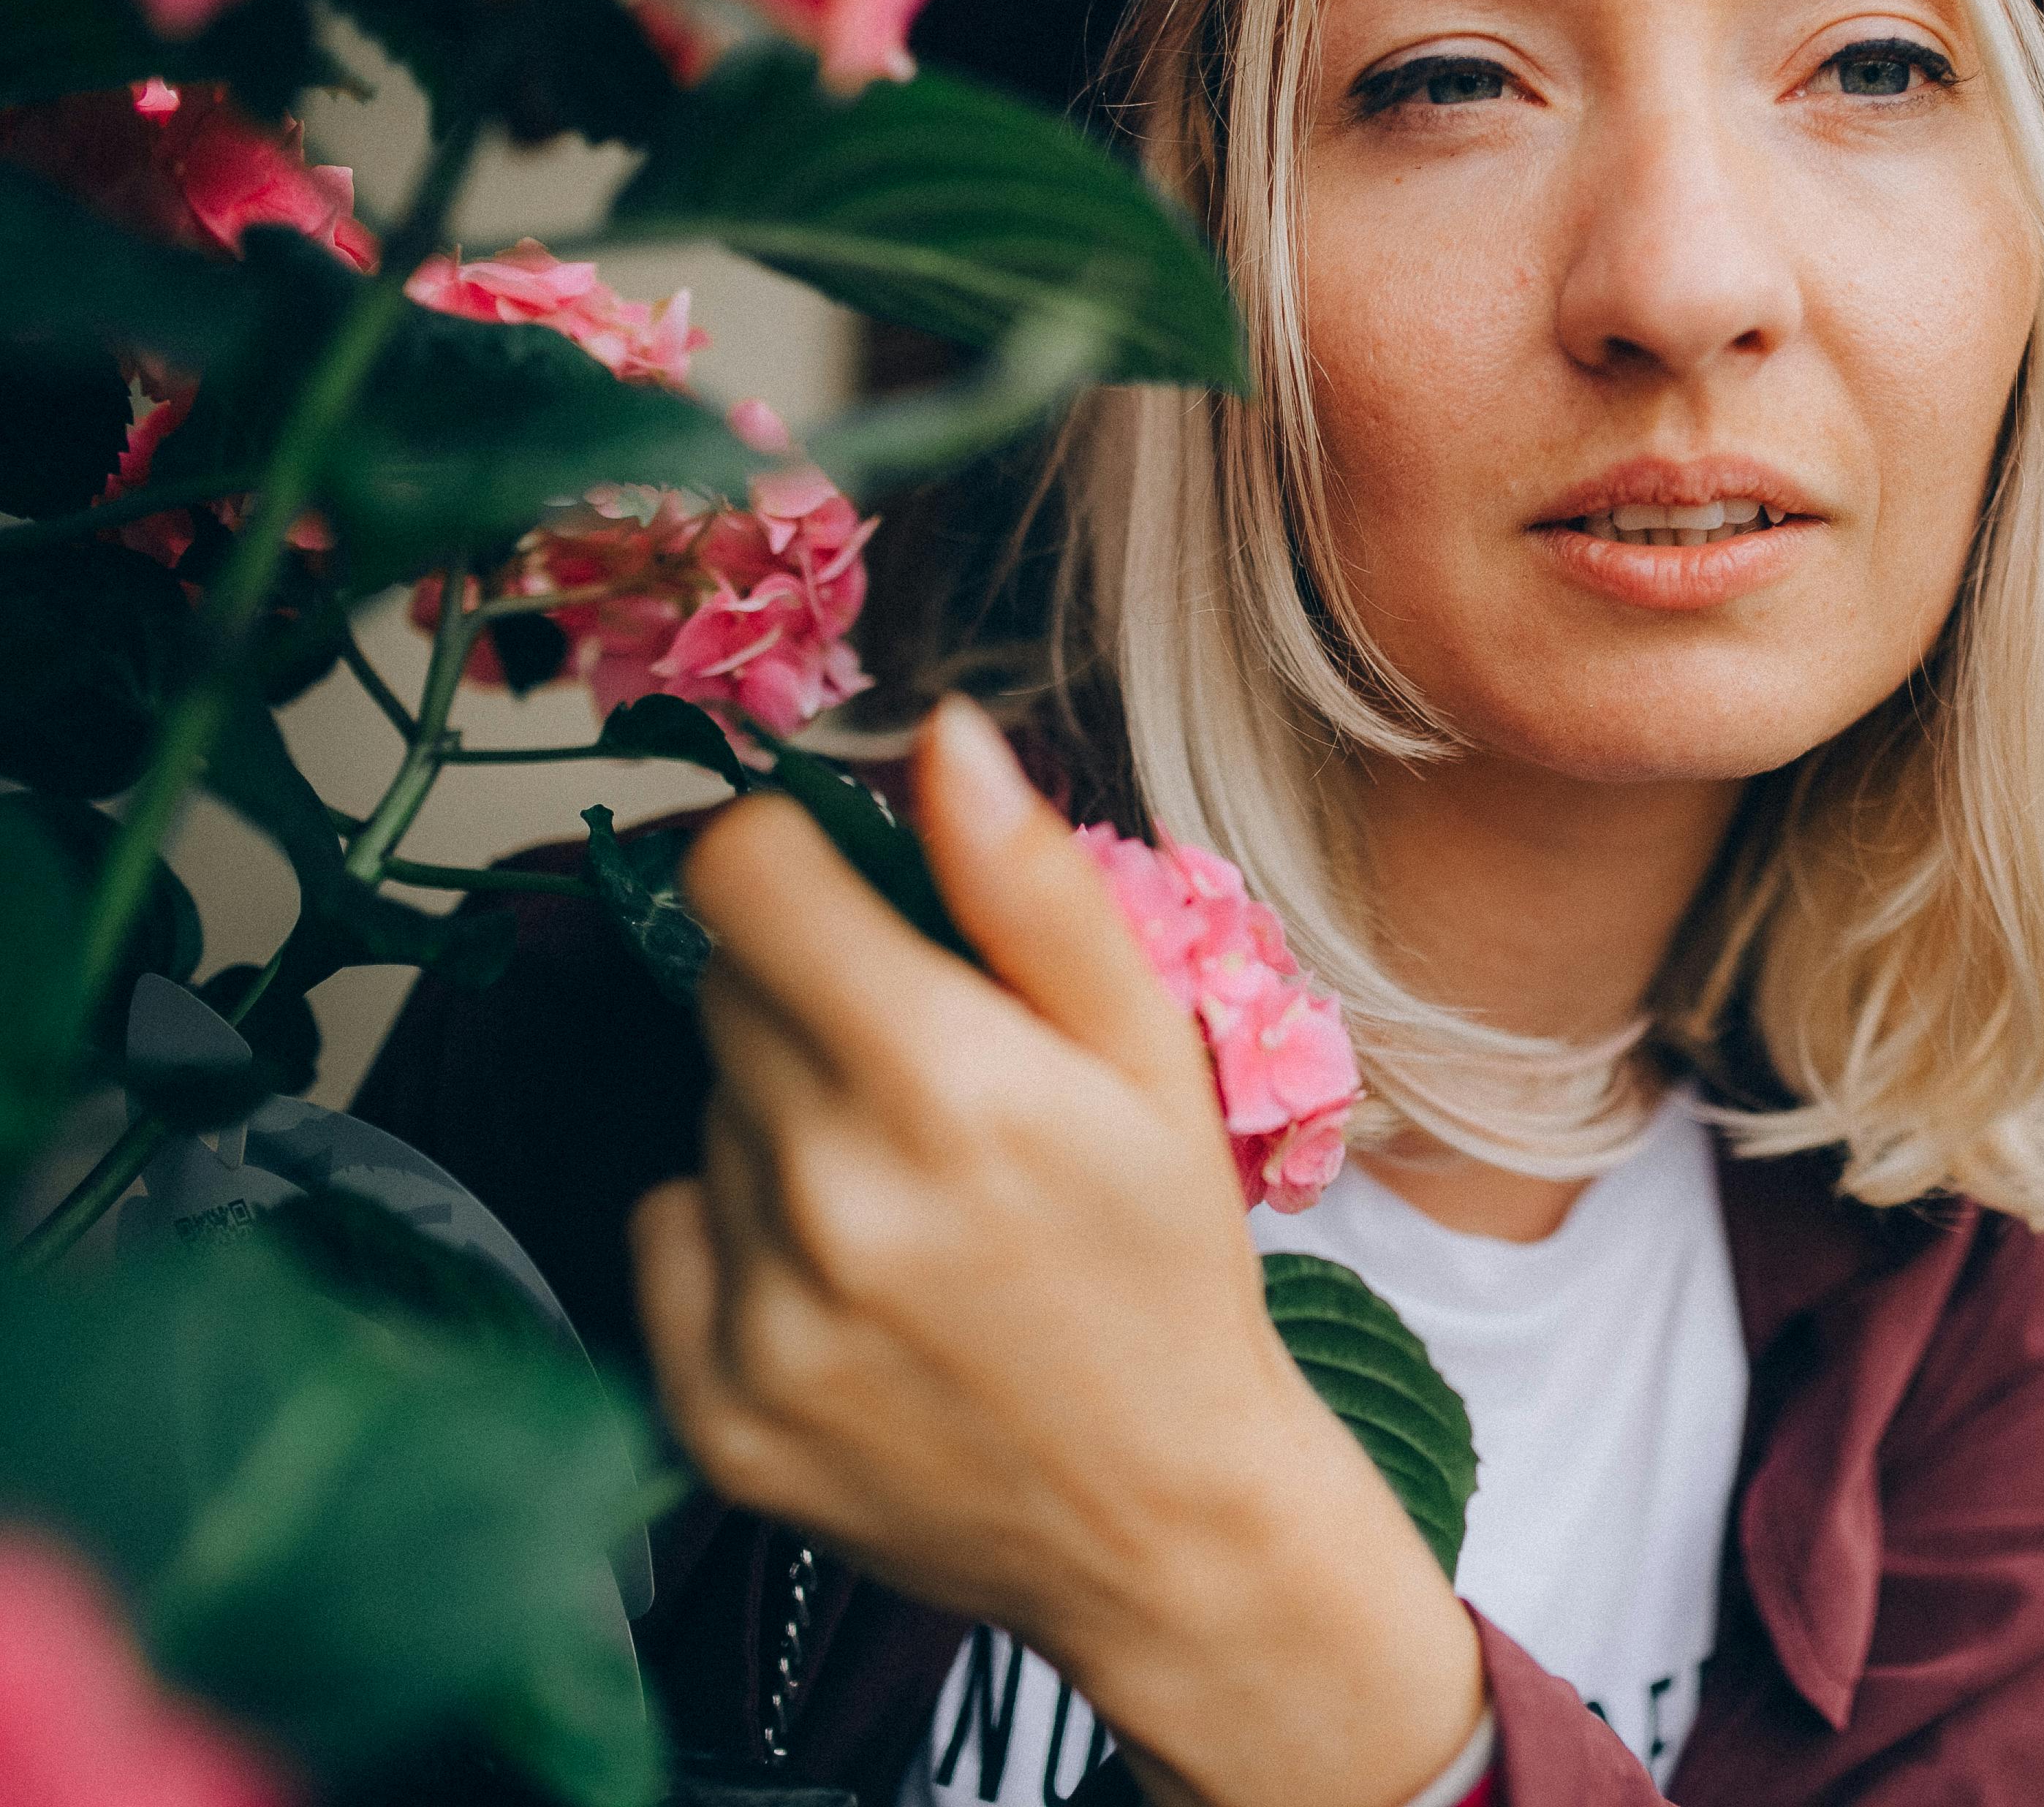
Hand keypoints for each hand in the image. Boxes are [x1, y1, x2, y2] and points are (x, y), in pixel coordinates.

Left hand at [631, 698, 1483, 1806]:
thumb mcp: (1149, 1057)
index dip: (788, 857)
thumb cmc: (1167, 1266)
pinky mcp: (706, 1409)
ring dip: (783, 1126)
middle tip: (924, 1081)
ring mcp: (754, 1313)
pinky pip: (665, 1237)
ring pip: (705, 1115)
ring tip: (908, 1205)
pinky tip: (851, 1287)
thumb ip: (1032, 886)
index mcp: (944, 1080)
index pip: (740, 874)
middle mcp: (827, 1191)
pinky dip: (734, 1244)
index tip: (845, 893)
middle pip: (724, 989)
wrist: (1162, 1521)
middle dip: (812, 999)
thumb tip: (936, 732)